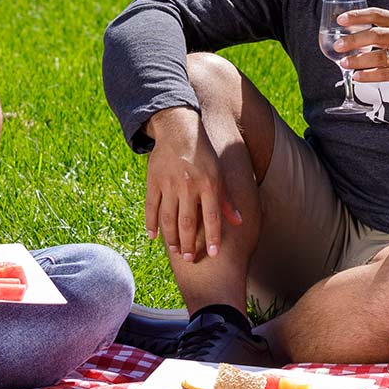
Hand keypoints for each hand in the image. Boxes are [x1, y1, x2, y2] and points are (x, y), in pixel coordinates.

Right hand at [144, 107, 241, 262]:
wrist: (178, 130)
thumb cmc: (203, 155)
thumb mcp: (219, 173)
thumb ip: (226, 200)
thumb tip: (238, 222)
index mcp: (208, 184)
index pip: (212, 217)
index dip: (212, 237)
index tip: (212, 254)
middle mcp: (189, 185)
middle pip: (188, 222)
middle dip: (188, 243)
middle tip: (189, 258)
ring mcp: (169, 184)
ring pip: (168, 218)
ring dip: (171, 237)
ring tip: (175, 251)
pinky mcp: (153, 181)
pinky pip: (151, 206)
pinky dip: (150, 223)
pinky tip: (152, 237)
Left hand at [333, 8, 388, 92]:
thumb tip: (358, 29)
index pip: (377, 14)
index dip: (357, 16)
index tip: (340, 20)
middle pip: (374, 35)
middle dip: (352, 40)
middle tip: (338, 45)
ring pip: (377, 57)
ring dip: (357, 61)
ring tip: (344, 63)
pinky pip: (383, 75)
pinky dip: (367, 76)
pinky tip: (357, 76)